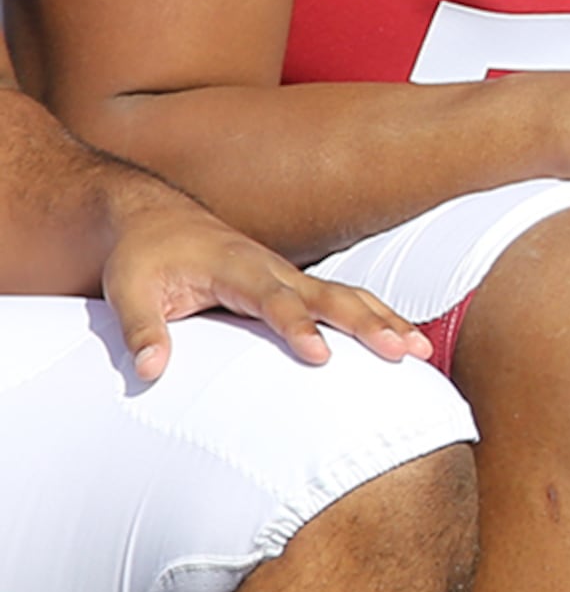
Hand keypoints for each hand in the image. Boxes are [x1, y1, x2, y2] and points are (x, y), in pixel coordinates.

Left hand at [96, 178, 429, 383]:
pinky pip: (348, 299)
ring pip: (349, 295)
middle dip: (368, 324)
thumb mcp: (126, 291)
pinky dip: (381, 317)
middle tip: (401, 352)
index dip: (298, 327)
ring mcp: (290, 275)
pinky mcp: (298, 284)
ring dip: (387, 321)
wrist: (155, 220)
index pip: (273, 299)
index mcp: (234, 267)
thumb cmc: (142, 257)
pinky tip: (409, 341)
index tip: (321, 357)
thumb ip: (140, 330)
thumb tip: (149, 372)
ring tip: (420, 352)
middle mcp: (272, 268)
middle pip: (330, 295)